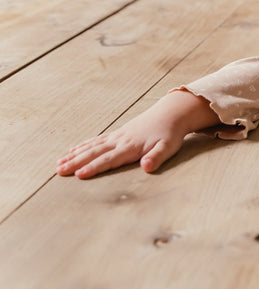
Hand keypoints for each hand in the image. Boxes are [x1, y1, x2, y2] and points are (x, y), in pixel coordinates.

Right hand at [57, 90, 217, 178]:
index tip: (79, 174)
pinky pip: (96, 140)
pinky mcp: (118, 133)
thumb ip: (157, 157)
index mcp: (131, 147)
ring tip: (59, 164)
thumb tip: (146, 167)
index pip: (109, 159)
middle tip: (59, 171)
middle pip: (95, 153)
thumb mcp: (168, 147)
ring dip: (75, 155)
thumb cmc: (170, 134)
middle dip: (76, 163)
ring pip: (92, 146)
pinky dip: (83, 145)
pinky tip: (72, 150)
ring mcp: (117, 136)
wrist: (171, 113)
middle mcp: (120, 141)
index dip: (94, 167)